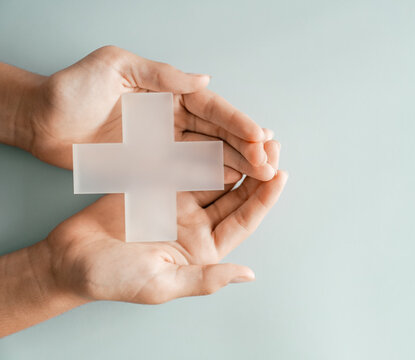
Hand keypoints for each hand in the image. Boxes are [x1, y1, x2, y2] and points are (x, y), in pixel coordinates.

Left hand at [19, 45, 274, 182]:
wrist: (38, 120)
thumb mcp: (115, 67)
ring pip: (208, 153)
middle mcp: (170, 117)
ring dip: (235, 163)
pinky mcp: (149, 165)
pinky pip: (185, 172)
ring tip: (261, 173)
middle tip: (269, 162)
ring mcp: (162, 142)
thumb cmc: (71, 89)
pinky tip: (231, 181)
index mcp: (167, 91)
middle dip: (245, 146)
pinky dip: (209, 177)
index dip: (237, 121)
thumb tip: (203, 80)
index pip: (211, 108)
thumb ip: (160, 75)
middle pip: (217, 133)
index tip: (260, 135)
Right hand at [42, 145, 285, 303]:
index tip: (281, 175)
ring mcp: (179, 203)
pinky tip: (220, 132)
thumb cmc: (114, 278)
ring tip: (254, 135)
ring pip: (216, 175)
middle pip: (236, 194)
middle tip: (274, 146)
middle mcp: (197, 225)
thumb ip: (206, 279)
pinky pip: (187, 164)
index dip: (263, 199)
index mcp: (205, 249)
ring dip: (235, 156)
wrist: (69, 258)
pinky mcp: (159, 185)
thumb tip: (248, 274)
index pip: (242, 220)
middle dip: (257, 171)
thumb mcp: (163, 283)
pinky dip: (203, 150)